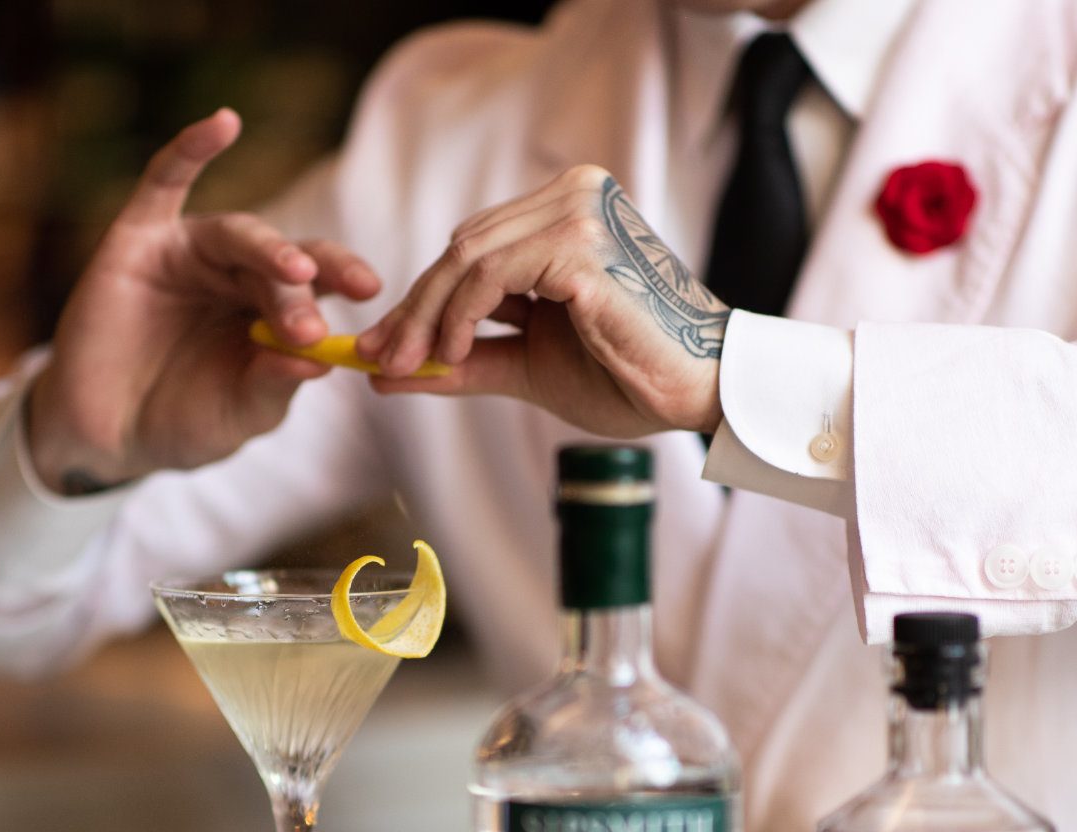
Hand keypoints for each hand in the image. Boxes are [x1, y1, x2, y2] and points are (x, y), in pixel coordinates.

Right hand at [27, 109, 381, 491]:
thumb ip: (274, 386)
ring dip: (268, 251)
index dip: (346, 276)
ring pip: (237, 233)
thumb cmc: (185, 421)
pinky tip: (223, 124)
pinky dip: (191, 149)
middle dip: (300, 291)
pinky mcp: (139, 238)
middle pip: (282, 261)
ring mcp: (190, 252)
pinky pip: (164, 182)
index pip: (320, 282)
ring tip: (296, 273)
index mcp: (273, 308)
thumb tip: (318, 361)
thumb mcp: (240, 412)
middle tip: (309, 326)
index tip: (373, 289)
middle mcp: (238, 273)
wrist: (109, 436)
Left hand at [356, 166, 726, 437]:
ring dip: (428, 317)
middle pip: (461, 247)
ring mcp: (579, 212)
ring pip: (466, 258)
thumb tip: (386, 372)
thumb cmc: (628, 374)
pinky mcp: (580, 244)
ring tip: (411, 367)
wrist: (696, 392)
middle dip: (414, 309)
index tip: (382, 349)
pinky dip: (460, 316)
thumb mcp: (528, 364)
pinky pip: (491, 276)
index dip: (421, 300)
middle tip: (380, 361)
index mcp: (566, 209)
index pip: (472, 247)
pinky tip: (451, 354)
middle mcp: (573, 194)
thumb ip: (466, 359)